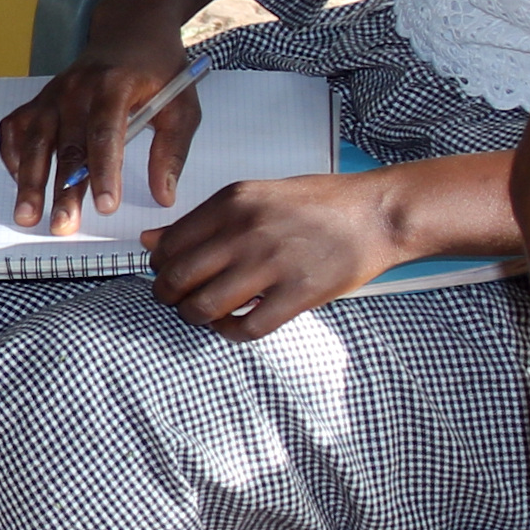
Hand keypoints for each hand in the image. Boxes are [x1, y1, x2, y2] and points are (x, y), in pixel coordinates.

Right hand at [0, 32, 198, 227]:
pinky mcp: (39, 99)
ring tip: (26, 215)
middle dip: (62, 189)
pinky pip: (16, 128)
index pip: (105, 132)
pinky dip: (13, 155)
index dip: (104, 171)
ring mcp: (52, 92)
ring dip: (28, 180)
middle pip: (66, 144)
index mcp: (115, 84)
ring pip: (35, 140)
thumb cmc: (159, 70)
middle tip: (62, 225)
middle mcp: (76, 87)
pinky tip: (19, 181)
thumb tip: (164, 195)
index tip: (106, 206)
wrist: (131, 28)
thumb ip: (172, 150)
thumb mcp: (182, 104)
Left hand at [146, 170, 412, 336]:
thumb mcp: (255, 196)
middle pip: (179, 277)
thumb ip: (204, 219)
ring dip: (194, 317)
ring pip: (205, 306)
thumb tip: (152, 241)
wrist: (377, 213)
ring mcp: (272, 264)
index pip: (171, 243)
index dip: (159, 265)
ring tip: (202, 314)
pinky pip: (247, 327)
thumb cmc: (321, 203)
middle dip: (167, 295)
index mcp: (233, 202)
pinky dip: (230, 333)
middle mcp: (246, 231)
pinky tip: (232, 326)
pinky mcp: (298, 294)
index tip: (165, 273)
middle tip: (175, 300)